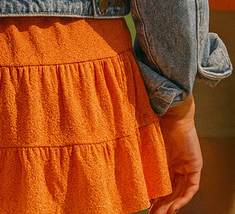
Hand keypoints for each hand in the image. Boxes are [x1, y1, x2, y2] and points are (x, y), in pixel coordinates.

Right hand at [150, 95, 201, 213]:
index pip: (160, 183)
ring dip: (170, 205)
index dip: (153, 196)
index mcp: (163, 159)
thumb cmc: (153, 122)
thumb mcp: (145, 146)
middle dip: (161, 204)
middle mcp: (175, 164)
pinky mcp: (194, 166)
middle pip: (170, 190)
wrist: (170, 112)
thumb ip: (139, 159)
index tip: (144, 204)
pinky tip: (174, 207)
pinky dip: (183, 198)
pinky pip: (191, 187)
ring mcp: (186, 165)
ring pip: (179, 191)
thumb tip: (122, 169)